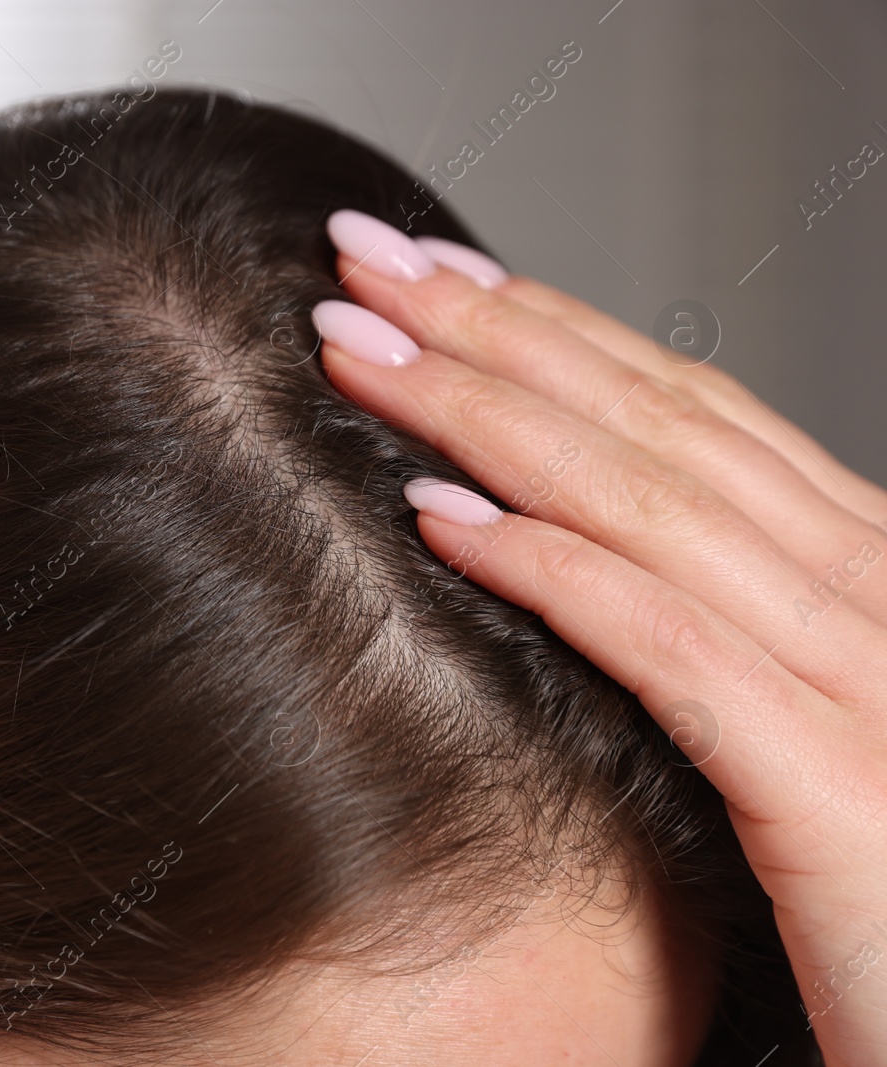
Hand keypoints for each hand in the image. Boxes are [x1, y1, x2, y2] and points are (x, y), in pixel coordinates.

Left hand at [315, 211, 886, 1066]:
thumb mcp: (803, 726)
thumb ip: (715, 634)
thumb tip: (557, 549)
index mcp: (858, 574)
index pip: (683, 411)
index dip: (551, 328)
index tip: (432, 276)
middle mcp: (868, 595)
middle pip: (650, 422)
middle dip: (493, 328)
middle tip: (363, 260)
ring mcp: (861, 680)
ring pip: (645, 501)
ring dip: (484, 413)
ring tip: (358, 353)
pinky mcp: (835, 789)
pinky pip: (668, 645)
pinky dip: (550, 569)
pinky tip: (439, 521)